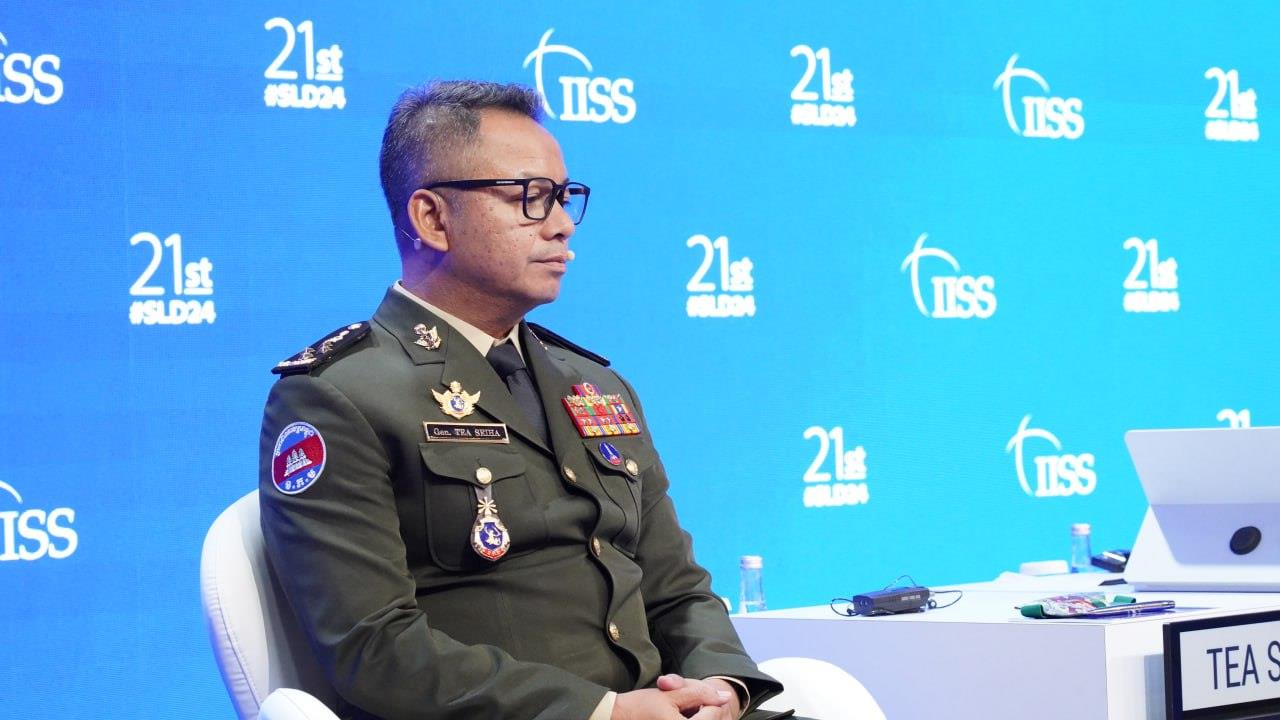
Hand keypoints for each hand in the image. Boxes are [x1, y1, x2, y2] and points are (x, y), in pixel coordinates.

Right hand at [612, 674, 731, 719]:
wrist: (616, 719)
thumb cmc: (640, 706)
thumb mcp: (671, 693)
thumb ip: (700, 693)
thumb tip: (725, 696)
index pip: (714, 713)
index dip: (708, 700)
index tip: (691, 696)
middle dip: (705, 712)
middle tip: (688, 705)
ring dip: (699, 717)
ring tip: (682, 712)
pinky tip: (677, 718)